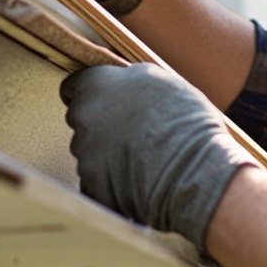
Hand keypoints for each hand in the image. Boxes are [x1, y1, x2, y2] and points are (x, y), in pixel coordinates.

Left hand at [60, 63, 256, 251]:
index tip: (102, 101)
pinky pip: (97, 183)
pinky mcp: (91, 186)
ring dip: (107, 156)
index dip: (89, 94)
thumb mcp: (162, 80)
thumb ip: (133, 80)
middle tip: (132, 133)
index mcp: (98, 86)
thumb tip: (126, 83)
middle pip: (82, 120)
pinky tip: (139, 184)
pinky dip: (112, 185)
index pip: (74, 86)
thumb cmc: (186, 121)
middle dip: (100, 126)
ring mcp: (84, 154)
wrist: (192, 171)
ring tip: (143, 161)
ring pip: (89, 153)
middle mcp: (84, 117)